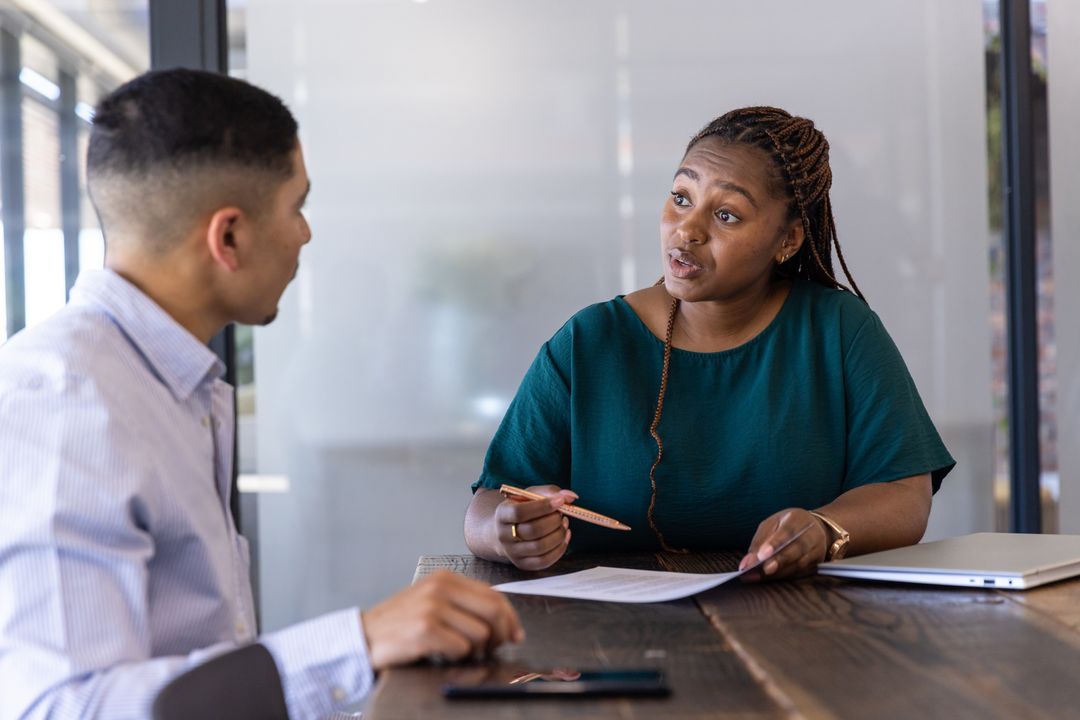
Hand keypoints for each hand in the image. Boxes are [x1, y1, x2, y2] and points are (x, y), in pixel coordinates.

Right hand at [361, 570, 523, 670]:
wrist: (362, 637)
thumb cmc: (400, 624)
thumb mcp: (432, 602)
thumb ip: (464, 605)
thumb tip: (506, 625)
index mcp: (445, 578)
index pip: (493, 594)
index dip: (510, 617)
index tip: (515, 634)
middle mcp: (440, 587)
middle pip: (493, 611)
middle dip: (501, 635)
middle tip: (494, 648)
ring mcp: (432, 607)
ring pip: (480, 634)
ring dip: (474, 650)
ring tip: (456, 651)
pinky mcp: (425, 629)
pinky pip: (461, 648)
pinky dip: (456, 656)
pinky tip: (441, 653)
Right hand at [494, 484, 576, 570]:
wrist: (508, 530)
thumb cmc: (522, 509)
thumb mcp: (530, 495)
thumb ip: (550, 492)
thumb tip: (571, 496)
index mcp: (502, 514)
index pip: (520, 512)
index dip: (543, 506)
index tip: (560, 501)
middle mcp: (503, 535)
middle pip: (532, 530)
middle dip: (554, 521)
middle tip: (562, 514)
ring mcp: (512, 552)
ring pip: (540, 547)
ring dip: (558, 534)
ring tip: (564, 523)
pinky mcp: (523, 564)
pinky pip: (544, 561)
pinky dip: (560, 549)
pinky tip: (564, 536)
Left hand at [738, 509, 827, 579]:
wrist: (815, 526)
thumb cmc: (786, 525)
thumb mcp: (771, 525)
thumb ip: (759, 542)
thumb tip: (746, 564)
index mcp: (797, 519)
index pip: (787, 531)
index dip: (775, 543)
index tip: (762, 555)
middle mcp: (812, 534)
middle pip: (797, 548)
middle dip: (779, 560)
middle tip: (765, 570)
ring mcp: (818, 549)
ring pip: (800, 564)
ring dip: (780, 572)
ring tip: (763, 577)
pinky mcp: (818, 563)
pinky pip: (802, 572)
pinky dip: (786, 576)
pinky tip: (772, 580)